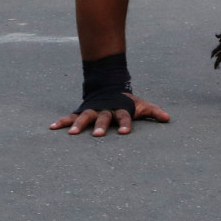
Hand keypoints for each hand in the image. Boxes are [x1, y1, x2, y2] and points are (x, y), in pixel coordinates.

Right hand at [50, 96, 171, 136]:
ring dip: (78, 124)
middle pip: (103, 118)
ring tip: (71, 134)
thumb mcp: (140, 105)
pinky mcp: (82, 111)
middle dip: (100, 126)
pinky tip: (52, 127)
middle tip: (97, 135)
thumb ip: (153, 111)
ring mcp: (92, 110)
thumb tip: (168, 118)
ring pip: (85, 116)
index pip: (125, 117)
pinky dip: (62, 121)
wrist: (109, 85)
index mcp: (120, 110)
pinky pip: (71, 116)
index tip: (125, 132)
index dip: (126, 124)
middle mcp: (105, 110)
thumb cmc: (127, 101)